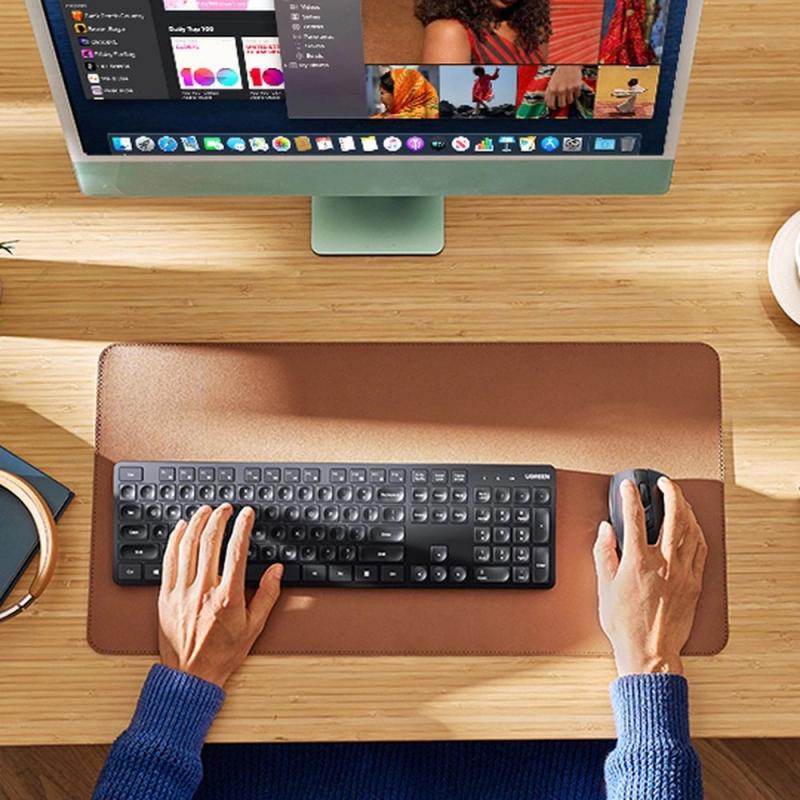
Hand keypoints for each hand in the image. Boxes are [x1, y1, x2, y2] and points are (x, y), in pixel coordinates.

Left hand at [158, 504, 282, 686]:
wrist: (190, 676)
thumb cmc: (222, 655)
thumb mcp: (254, 627)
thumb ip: (267, 595)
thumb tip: (276, 571)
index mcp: (227, 597)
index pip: (236, 550)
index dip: (242, 527)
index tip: (246, 514)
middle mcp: (203, 591)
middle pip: (210, 541)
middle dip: (219, 518)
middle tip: (226, 508)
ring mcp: (181, 592)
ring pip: (188, 546)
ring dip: (197, 523)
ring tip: (205, 511)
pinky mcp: (165, 596)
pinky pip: (169, 561)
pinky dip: (175, 540)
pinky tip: (181, 529)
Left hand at [544, 65, 583, 109]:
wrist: (569, 63)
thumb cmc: (559, 73)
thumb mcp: (550, 83)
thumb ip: (549, 93)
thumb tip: (548, 103)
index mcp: (552, 89)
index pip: (551, 105)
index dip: (553, 107)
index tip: (555, 106)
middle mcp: (560, 90)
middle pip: (562, 105)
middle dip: (562, 103)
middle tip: (562, 99)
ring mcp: (569, 89)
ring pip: (570, 101)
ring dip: (569, 98)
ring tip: (568, 92)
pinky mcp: (577, 87)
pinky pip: (577, 96)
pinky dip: (576, 94)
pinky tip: (573, 88)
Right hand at [593, 478, 707, 675]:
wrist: (650, 651)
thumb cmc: (626, 624)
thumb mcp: (604, 586)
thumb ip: (604, 553)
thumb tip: (606, 530)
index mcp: (639, 562)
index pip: (634, 518)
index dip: (630, 496)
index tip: (628, 486)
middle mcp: (664, 563)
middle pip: (673, 516)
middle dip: (669, 492)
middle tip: (663, 482)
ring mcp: (684, 573)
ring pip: (691, 530)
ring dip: (685, 508)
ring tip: (678, 498)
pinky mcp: (695, 583)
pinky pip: (701, 549)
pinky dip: (697, 531)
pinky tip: (692, 526)